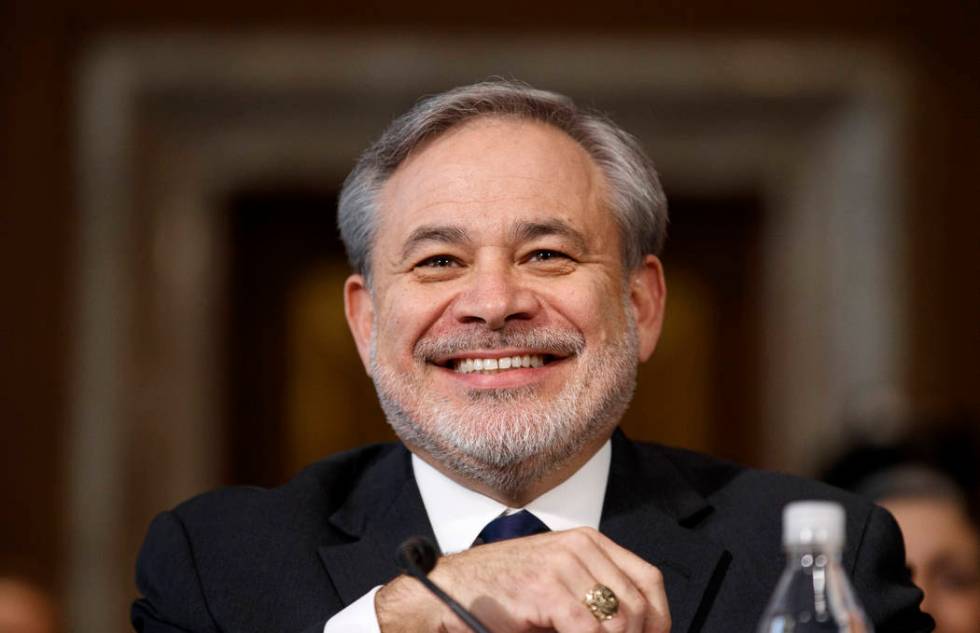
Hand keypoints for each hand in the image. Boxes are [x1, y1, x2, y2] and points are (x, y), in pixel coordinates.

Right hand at [376, 527, 670, 632]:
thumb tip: (632, 628)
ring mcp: (563, 565)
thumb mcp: (556, 582)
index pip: (647, 579)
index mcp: (587, 542)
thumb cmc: (499, 593)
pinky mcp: (547, 589)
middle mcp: (580, 547)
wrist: (447, 591)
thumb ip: (591, 596)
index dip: (659, 619)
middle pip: (638, 603)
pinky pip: (590, 630)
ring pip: (619, 621)